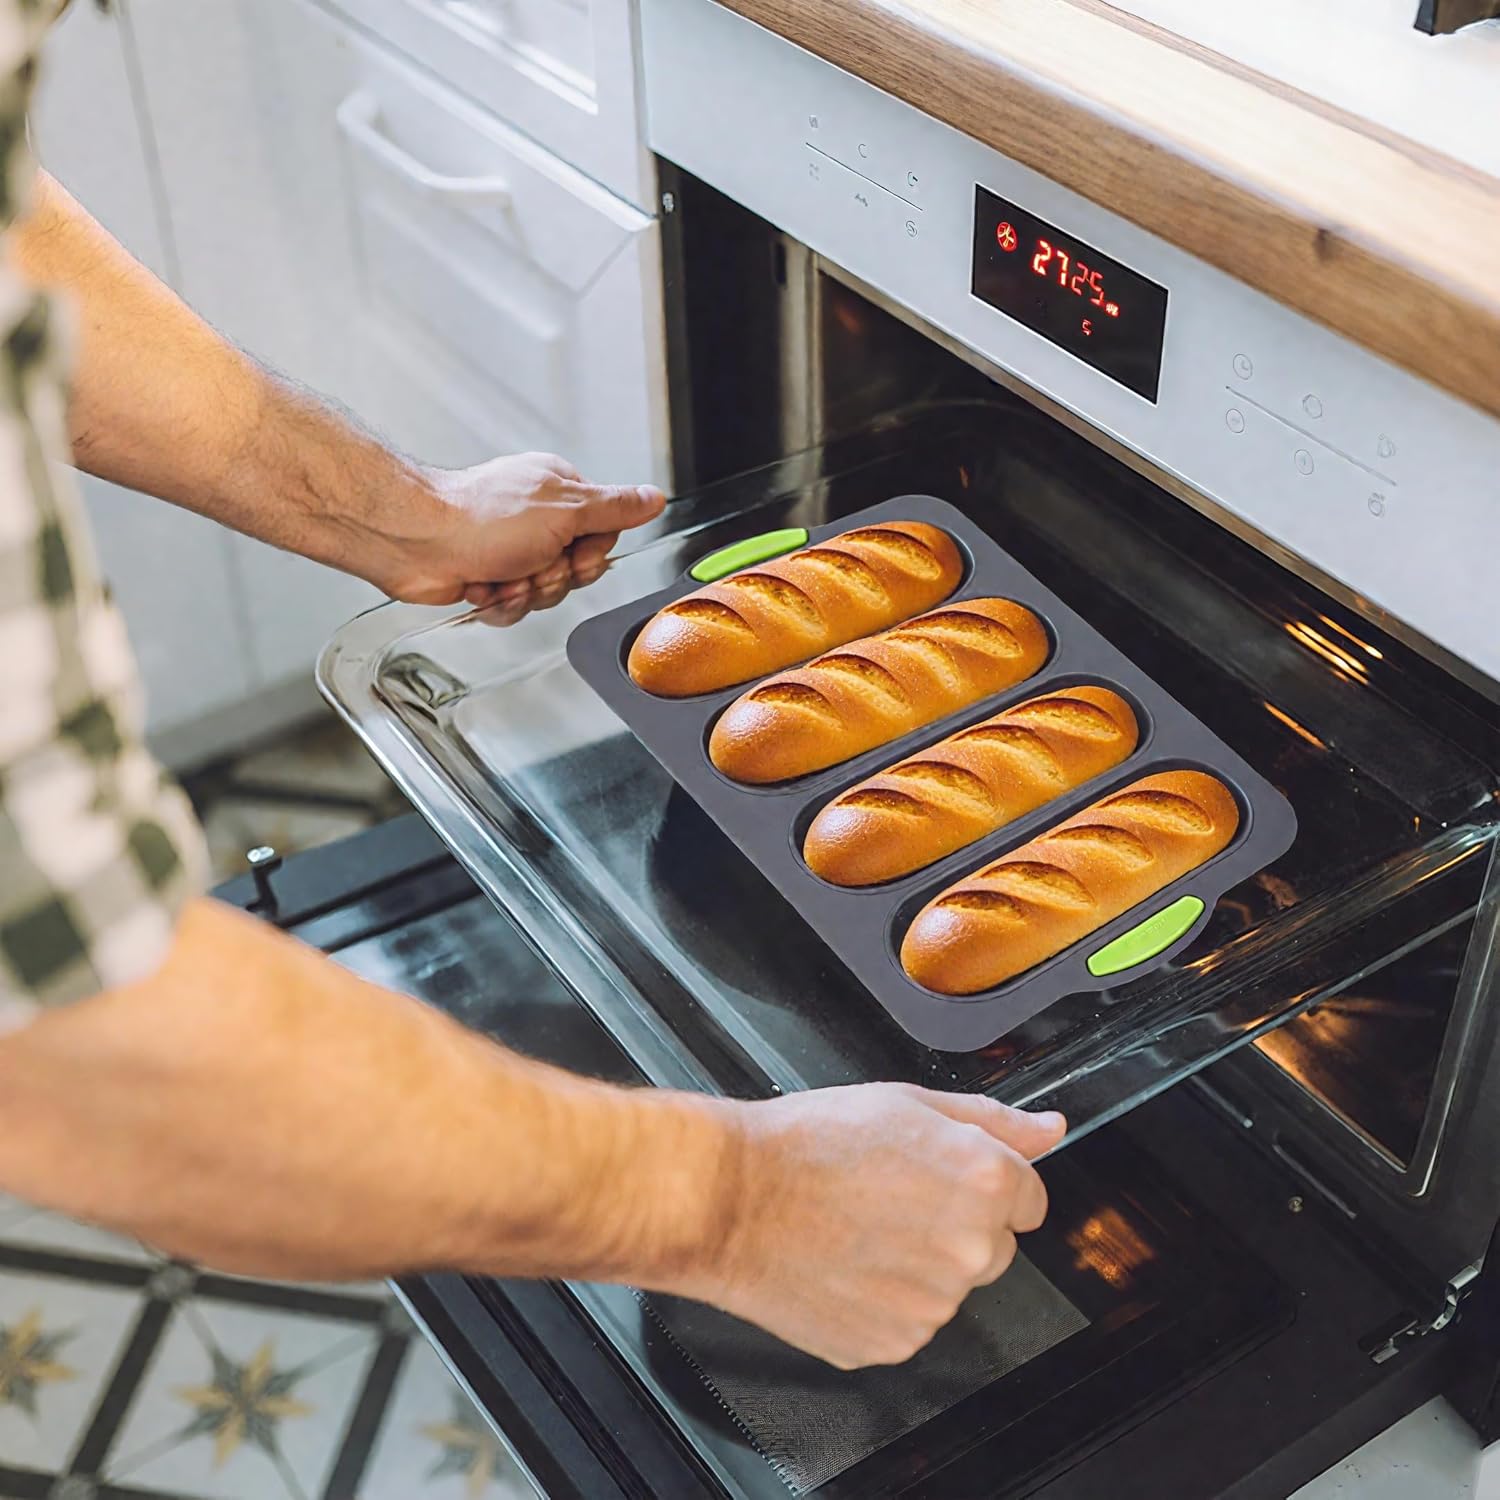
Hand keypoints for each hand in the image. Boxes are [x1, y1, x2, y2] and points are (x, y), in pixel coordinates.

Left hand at [363, 452, 664, 611]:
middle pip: (575, 569)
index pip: (603, 535)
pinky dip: (499, 603)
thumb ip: (615, 508)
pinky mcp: (488, 578)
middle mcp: (535, 520)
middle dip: (555, 577)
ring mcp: (509, 550)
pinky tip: (483, 586)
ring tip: (502, 575)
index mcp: (559, 494)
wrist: (418, 542)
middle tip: (534, 563)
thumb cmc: (480, 518)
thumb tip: (653, 498)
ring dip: (524, 592)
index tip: (573, 551)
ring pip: (544, 593)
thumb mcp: (567, 510)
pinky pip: (514, 608)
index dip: (591, 554)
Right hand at [682, 1084, 1064, 1368]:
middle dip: (955, 1224)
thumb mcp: (907, 1103)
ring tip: (855, 1225)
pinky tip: (844, 1262)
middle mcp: (970, 1248)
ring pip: (948, 1285)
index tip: (940, 1176)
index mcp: (983, 1181)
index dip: (983, 1181)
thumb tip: (1049, 1129)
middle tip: (887, 1195)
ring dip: (918, 1262)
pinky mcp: (892, 1345)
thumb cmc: (807, 1143)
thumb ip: (992, 1121)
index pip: (1030, 1197)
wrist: (730, 1199)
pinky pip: (908, 1322)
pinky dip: (883, 1300)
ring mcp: (933, 1305)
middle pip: (993, 1246)